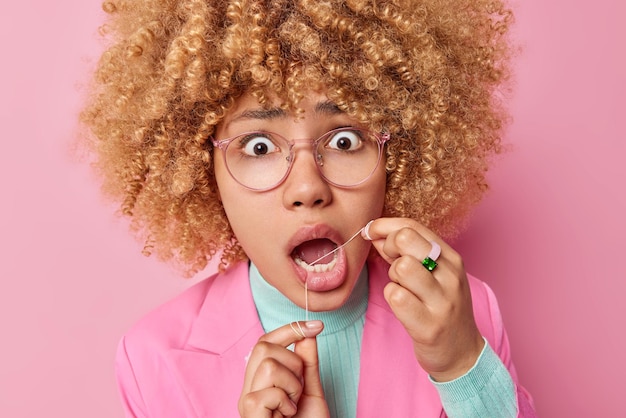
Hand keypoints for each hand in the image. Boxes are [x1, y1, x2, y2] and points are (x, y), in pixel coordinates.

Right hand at [239, 320, 329, 417]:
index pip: (265, 342)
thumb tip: (308, 332)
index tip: (316, 326)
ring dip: (292, 385)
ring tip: (294, 404)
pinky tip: (287, 415)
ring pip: (268, 366)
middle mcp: (249, 388)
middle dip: (293, 363)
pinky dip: (286, 403)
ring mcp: (246, 401)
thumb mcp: (311, 389)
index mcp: (259, 380)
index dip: (289, 330)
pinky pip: (269, 393)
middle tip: (299, 389)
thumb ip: (307, 363)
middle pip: (263, 347)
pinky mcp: (249, 413)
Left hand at [363, 218, 484, 381]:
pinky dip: (392, 298)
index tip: (370, 232)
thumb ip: (403, 252)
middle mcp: (451, 276)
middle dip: (388, 248)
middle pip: (405, 239)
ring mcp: (442, 301)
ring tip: (402, 288)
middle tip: (391, 264)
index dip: (384, 226)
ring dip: (392, 277)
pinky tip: (402, 305)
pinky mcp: (429, 326)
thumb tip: (374, 232)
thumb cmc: (440, 308)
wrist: (462, 352)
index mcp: (451, 258)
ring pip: (401, 267)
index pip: (413, 226)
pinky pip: (396, 296)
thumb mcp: (432, 274)